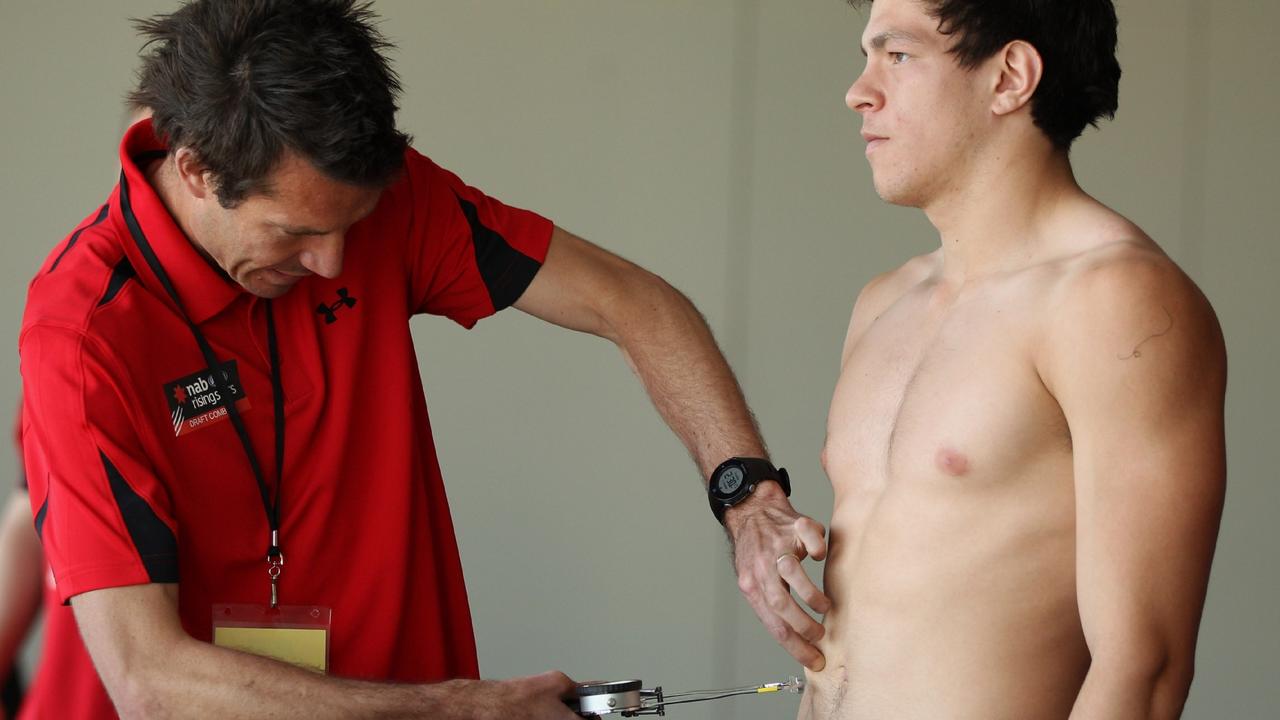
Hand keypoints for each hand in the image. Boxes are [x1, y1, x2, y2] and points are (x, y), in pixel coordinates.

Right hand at [442, 670, 580, 718]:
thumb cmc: (516, 698)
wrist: (491, 707)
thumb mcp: (555, 681)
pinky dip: (547, 718)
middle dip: (575, 715)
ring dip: (560, 717)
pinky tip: (538, 713)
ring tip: (547, 708)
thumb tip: (583, 688)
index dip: (593, 714)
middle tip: (569, 707)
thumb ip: (575, 687)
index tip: (592, 710)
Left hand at [724, 482, 831, 670]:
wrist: (751, 509)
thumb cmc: (756, 549)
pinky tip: (822, 558)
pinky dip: (819, 550)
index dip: (795, 647)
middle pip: (781, 603)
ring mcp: (778, 544)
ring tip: (824, 607)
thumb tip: (794, 640)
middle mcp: (762, 566)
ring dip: (812, 596)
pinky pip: (810, 538)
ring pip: (792, 573)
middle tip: (821, 635)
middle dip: (804, 627)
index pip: (773, 624)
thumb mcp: (754, 580)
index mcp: (751, 585)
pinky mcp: (794, 525)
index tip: (814, 660)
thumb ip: (770, 604)